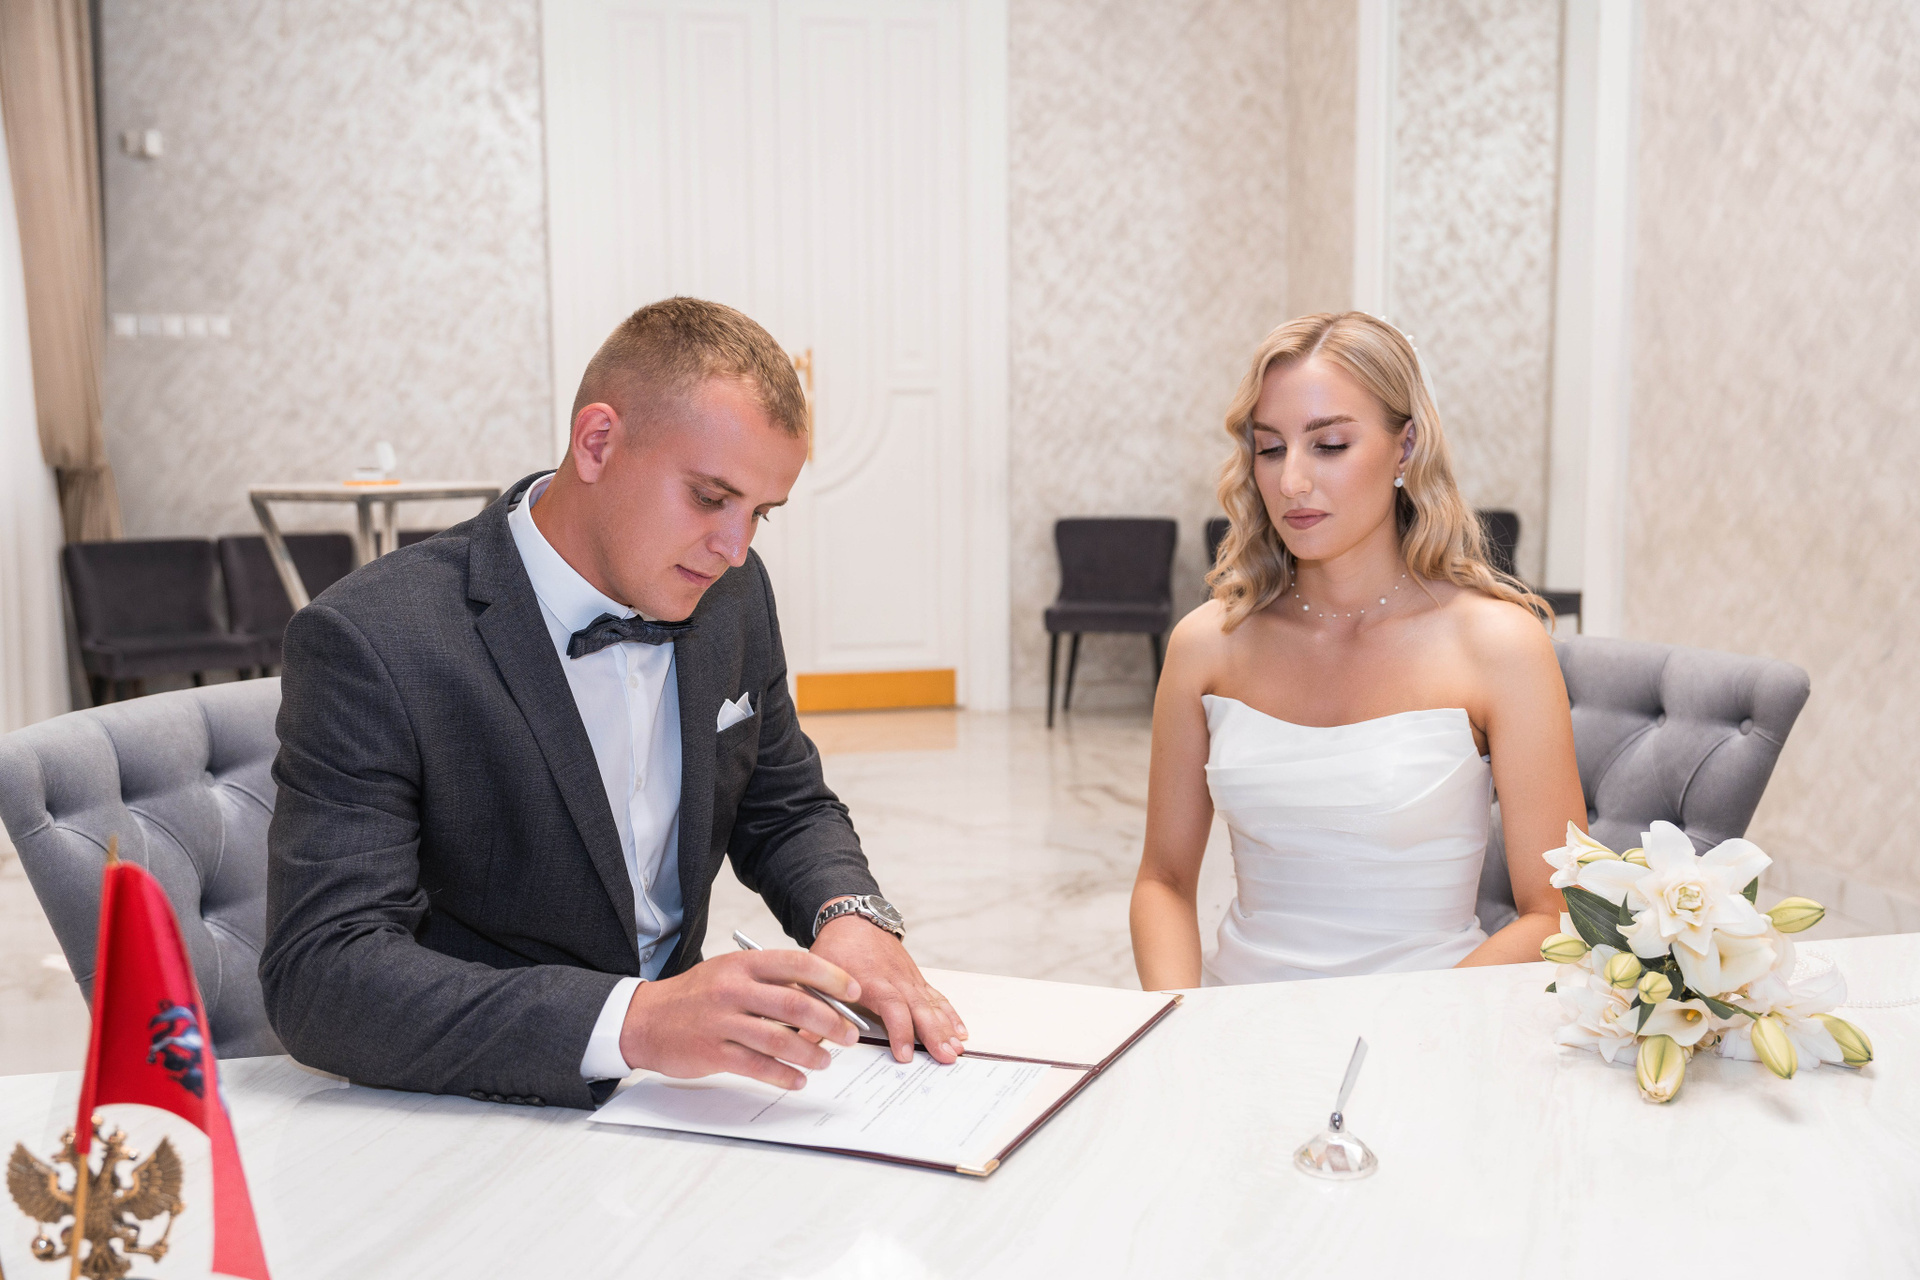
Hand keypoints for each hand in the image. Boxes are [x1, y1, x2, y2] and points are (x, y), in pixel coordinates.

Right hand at [616, 950, 862, 1090]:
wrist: (644, 1019)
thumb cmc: (696, 996)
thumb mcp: (730, 974)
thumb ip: (769, 982)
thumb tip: (819, 996)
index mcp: (742, 964)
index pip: (796, 964)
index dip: (831, 977)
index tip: (854, 991)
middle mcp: (733, 989)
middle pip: (794, 1004)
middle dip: (831, 1022)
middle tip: (850, 1036)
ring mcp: (721, 1021)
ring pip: (778, 1039)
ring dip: (810, 1053)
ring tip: (826, 1062)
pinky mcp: (712, 1051)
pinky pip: (756, 1066)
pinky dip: (782, 1075)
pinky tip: (798, 1080)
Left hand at [811, 914, 967, 1063]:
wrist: (854, 919)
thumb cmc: (836, 948)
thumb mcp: (817, 975)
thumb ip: (815, 1007)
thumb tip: (805, 1039)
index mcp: (873, 981)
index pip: (892, 1008)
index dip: (900, 1031)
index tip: (905, 1054)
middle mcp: (897, 980)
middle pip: (920, 1009)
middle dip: (935, 1034)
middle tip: (947, 1057)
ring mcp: (910, 979)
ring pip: (932, 1005)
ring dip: (947, 1028)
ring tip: (957, 1049)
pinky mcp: (917, 979)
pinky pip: (937, 997)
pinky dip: (951, 1014)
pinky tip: (961, 1030)